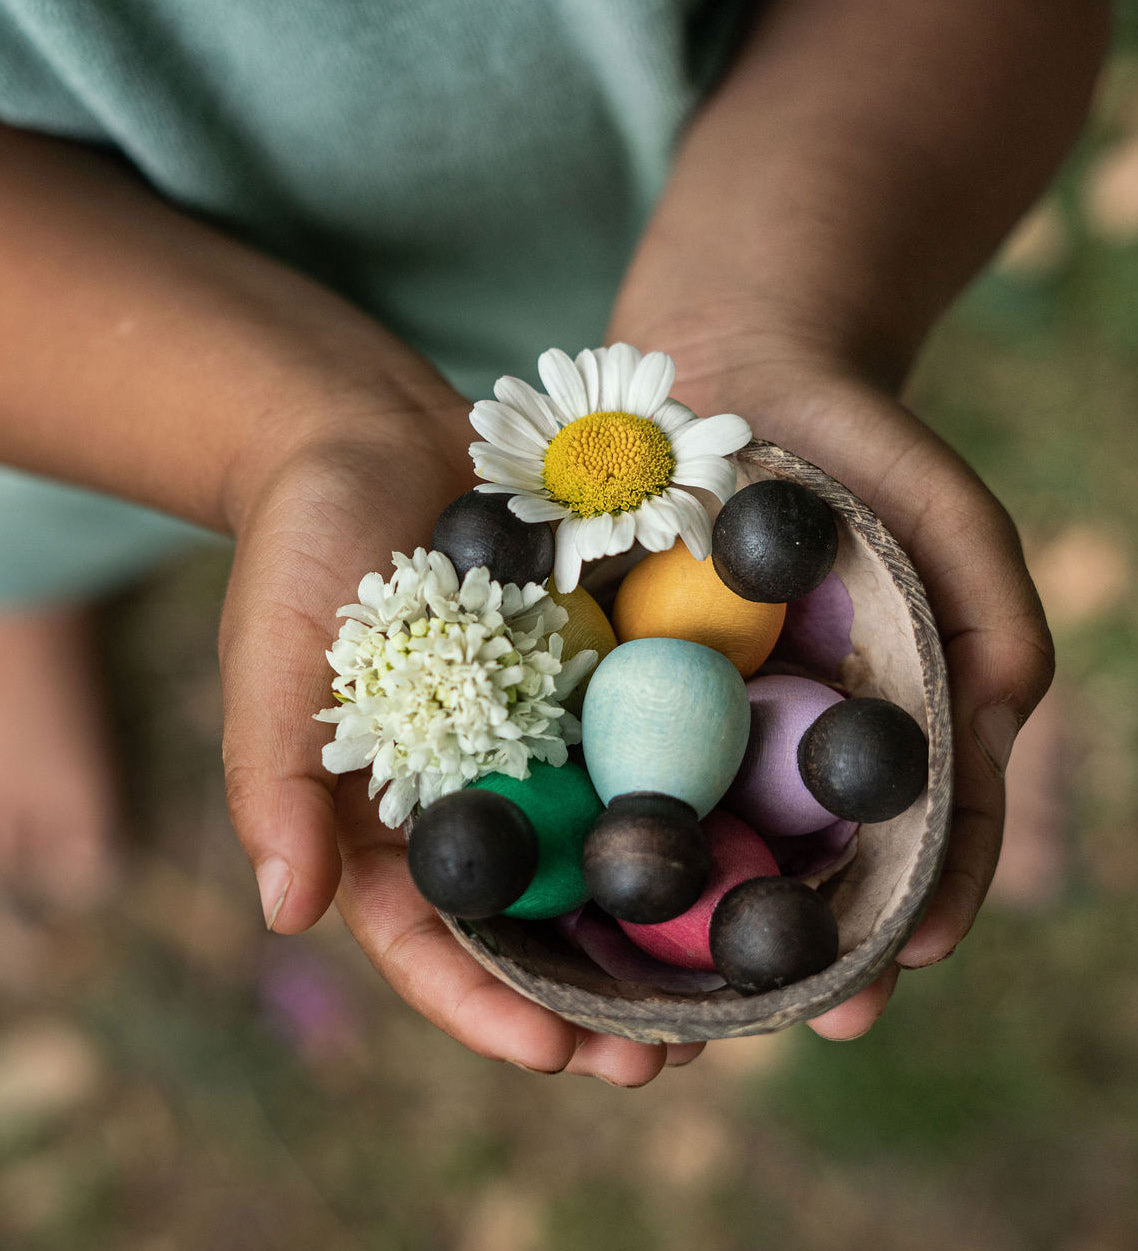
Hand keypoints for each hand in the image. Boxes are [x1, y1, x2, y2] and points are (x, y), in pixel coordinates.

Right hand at [218, 402, 703, 1083]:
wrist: (374, 433)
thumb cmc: (302, 544)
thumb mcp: (274, 650)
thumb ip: (273, 774)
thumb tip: (288, 910)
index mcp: (389, 819)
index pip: (430, 941)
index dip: (485, 1006)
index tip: (554, 1054)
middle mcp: (476, 800)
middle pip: (538, 928)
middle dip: (597, 999)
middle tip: (667, 1056)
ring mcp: (544, 748)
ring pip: (608, 860)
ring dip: (664, 929)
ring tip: (732, 988)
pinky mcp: (599, 687)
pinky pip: (654, 755)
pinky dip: (697, 806)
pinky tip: (755, 847)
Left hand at [660, 330, 1054, 1040]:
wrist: (730, 362)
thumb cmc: (855, 446)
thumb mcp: (949, 523)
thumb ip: (991, 630)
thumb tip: (980, 760)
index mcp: (872, 726)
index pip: (905, 841)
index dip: (908, 909)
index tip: (890, 972)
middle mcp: (781, 741)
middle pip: (792, 865)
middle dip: (782, 949)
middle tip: (778, 1018)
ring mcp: (693, 720)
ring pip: (690, 837)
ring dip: (677, 922)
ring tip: (658, 1002)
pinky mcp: (610, 684)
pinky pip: (597, 763)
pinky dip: (593, 821)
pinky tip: (570, 885)